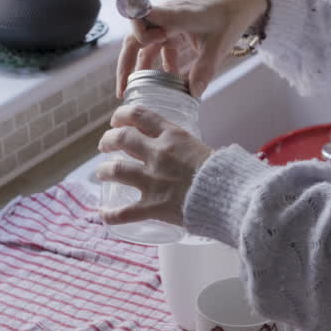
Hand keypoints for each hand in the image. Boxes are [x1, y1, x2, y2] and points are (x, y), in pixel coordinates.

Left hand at [95, 104, 213, 226]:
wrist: (230, 198)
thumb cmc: (224, 173)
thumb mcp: (203, 148)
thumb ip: (186, 148)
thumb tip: (184, 151)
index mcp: (173, 136)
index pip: (139, 115)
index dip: (122, 115)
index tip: (116, 120)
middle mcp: (158, 154)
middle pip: (121, 139)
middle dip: (108, 140)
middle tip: (104, 145)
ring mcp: (153, 180)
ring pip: (116, 171)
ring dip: (103, 171)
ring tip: (100, 173)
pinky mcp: (153, 206)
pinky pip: (123, 212)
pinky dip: (110, 214)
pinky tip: (103, 214)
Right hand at [116, 0, 268, 97]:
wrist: (239, 4)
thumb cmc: (229, 19)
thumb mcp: (219, 46)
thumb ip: (205, 69)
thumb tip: (193, 94)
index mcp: (173, 14)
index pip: (141, 14)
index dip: (137, 30)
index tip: (146, 47)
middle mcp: (164, 15)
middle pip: (135, 37)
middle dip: (127, 64)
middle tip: (123, 90)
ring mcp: (166, 22)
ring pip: (144, 44)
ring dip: (140, 67)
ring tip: (136, 90)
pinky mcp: (172, 28)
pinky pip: (158, 46)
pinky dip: (160, 64)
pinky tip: (168, 79)